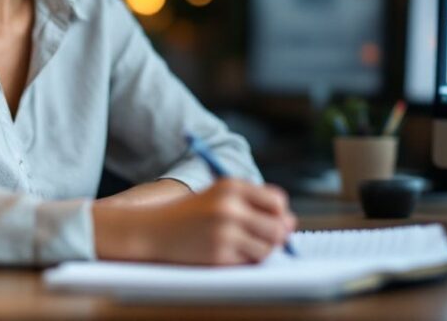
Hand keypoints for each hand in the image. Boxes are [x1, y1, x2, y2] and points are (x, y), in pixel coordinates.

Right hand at [92, 178, 296, 264]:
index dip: (280, 212)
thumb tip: (291, 224)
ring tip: (243, 243)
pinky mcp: (219, 255)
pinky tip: (228, 251)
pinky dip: (245, 259)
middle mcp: (230, 208)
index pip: (277, 201)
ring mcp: (224, 233)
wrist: (154, 230)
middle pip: (277, 226)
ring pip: (267, 247)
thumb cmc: (193, 213)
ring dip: (261, 249)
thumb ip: (255, 203)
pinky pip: (249, 261)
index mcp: (232, 186)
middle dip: (277, 234)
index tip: (273, 218)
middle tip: (265, 237)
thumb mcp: (221, 195)